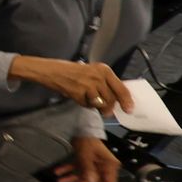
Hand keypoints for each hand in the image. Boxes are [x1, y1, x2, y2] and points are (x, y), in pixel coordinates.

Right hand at [8, 56, 131, 115]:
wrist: (52, 71)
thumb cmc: (71, 71)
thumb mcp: (92, 72)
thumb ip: (105, 82)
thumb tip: (117, 97)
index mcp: (104, 70)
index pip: (121, 87)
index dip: (126, 100)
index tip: (129, 109)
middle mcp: (98, 76)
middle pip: (112, 98)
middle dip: (110, 107)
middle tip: (107, 112)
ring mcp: (88, 85)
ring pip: (101, 103)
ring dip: (98, 107)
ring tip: (90, 102)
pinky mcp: (78, 93)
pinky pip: (88, 105)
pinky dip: (85, 105)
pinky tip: (80, 98)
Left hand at [53, 136, 122, 181]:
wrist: (81, 127)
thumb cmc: (88, 140)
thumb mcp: (86, 155)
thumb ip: (88, 169)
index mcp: (108, 164)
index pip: (109, 179)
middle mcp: (102, 165)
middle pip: (93, 179)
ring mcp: (93, 163)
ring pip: (83, 174)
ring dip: (71, 177)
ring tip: (60, 180)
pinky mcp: (84, 160)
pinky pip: (76, 167)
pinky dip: (68, 169)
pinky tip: (58, 171)